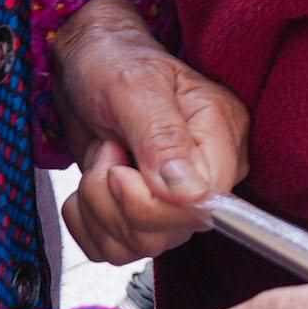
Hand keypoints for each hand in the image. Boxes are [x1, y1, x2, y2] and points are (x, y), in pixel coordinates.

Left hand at [52, 0, 245, 264]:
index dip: (150, 201)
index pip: (203, 205)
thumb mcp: (134, 88)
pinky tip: (89, 182)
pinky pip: (113, 247)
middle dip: (114, 201)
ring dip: (96, 207)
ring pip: (137, 245)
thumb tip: (191, 193)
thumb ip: (162, 138)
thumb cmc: (114, 61)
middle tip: (107, 151)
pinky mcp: (145, 214)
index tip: (118, 168)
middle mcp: (207, 174)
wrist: (86, 63)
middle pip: (169, 233)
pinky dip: (85, 220)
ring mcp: (176, 199)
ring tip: (102, 157)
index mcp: (222, 137)